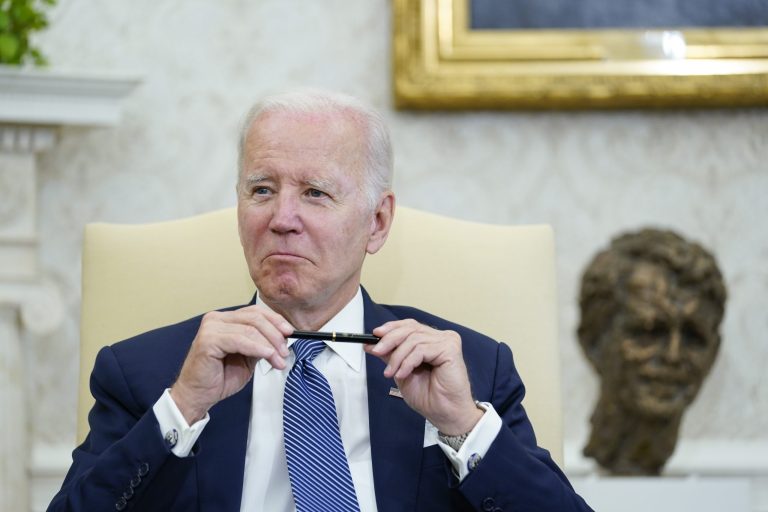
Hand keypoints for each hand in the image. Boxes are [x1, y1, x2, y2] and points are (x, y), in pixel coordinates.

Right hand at [170, 305, 292, 423]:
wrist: (199, 395)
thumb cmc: (220, 377)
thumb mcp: (248, 357)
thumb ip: (261, 344)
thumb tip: (283, 338)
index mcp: (226, 319)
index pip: (255, 312)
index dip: (275, 320)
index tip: (290, 332)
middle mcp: (216, 319)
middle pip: (255, 318)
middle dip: (275, 334)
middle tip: (285, 350)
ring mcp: (211, 328)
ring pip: (250, 329)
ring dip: (269, 345)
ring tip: (279, 359)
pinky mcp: (208, 340)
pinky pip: (240, 340)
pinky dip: (257, 347)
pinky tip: (268, 355)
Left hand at [364, 320, 482, 434]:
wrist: (444, 414)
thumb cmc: (429, 397)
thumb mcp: (402, 372)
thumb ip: (391, 356)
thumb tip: (372, 344)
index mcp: (431, 340)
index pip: (409, 325)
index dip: (391, 328)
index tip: (374, 335)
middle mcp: (440, 338)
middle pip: (410, 329)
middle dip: (389, 340)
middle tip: (376, 351)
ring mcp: (447, 341)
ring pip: (413, 340)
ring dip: (397, 357)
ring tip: (391, 372)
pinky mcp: (450, 349)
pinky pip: (421, 349)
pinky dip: (407, 362)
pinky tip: (402, 374)